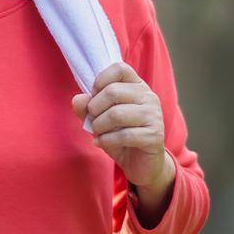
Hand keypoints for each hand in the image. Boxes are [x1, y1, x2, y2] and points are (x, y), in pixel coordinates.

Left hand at [71, 62, 169, 188]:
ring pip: (117, 114)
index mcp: (137, 86)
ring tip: (97, 133)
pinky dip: (106, 140)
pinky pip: (124, 135)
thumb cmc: (120, 136)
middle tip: (93, 121)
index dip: (100, 81)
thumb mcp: (100, 120)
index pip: (120, 69)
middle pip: (113, 91)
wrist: (141, 164)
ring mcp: (154, 116)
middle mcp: (149, 97)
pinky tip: (101, 143)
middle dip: (95, 108)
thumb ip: (87, 107)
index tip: (93, 97)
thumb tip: (78, 99)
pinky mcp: (155, 136)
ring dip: (99, 126)